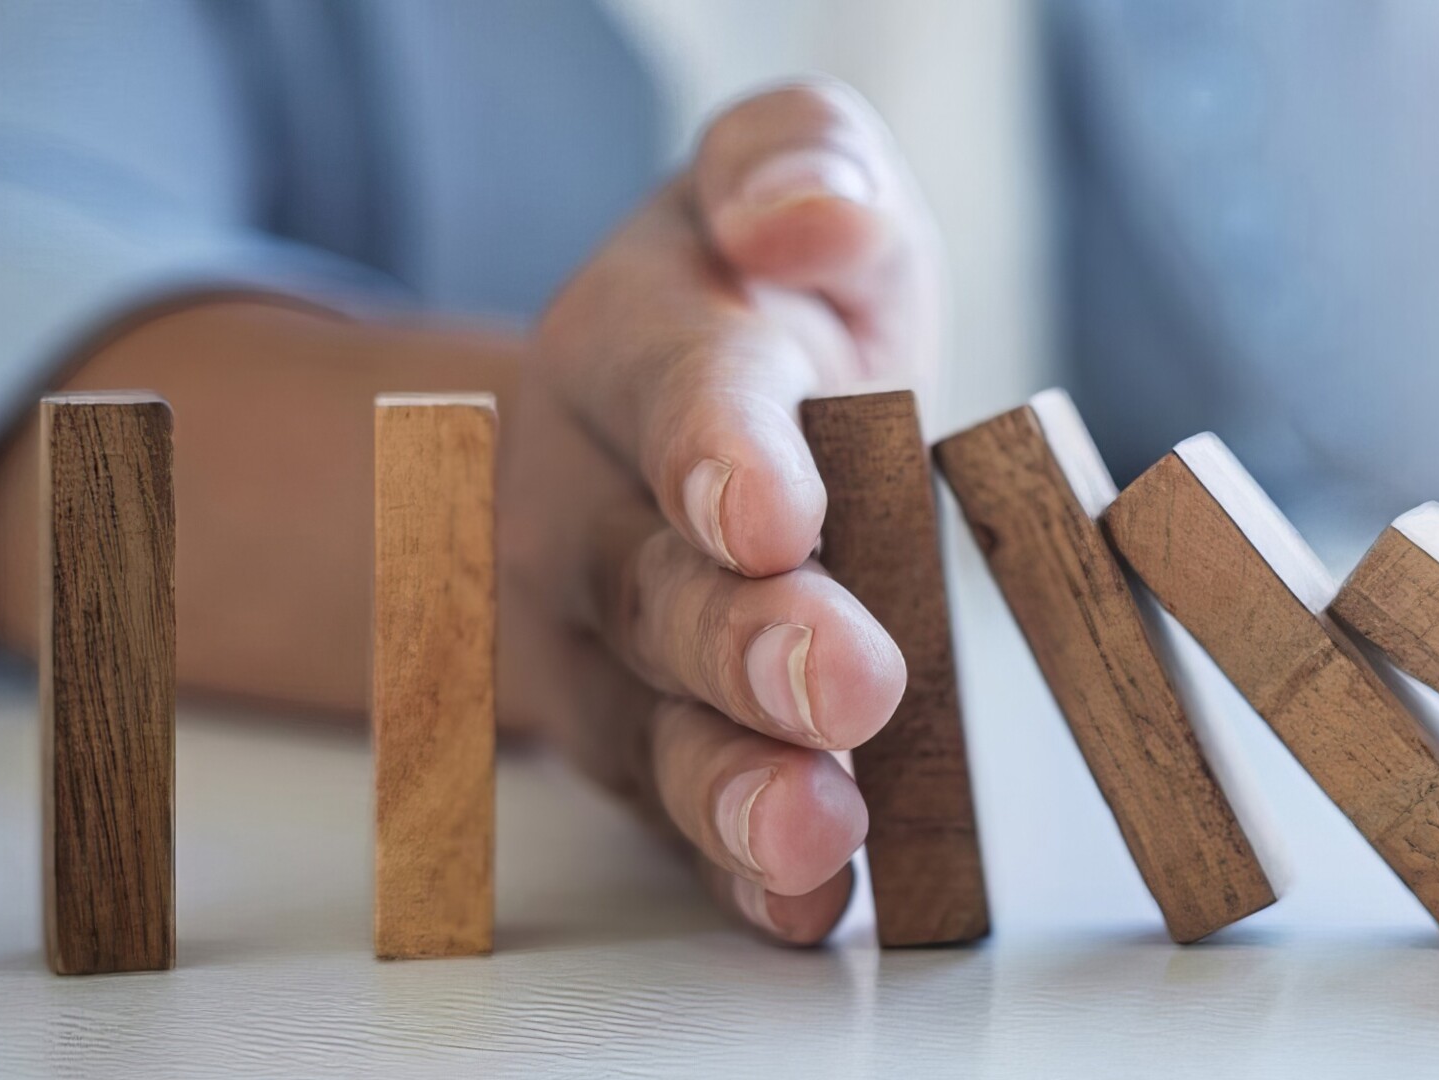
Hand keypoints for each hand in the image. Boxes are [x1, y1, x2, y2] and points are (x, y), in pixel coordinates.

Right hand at [499, 79, 943, 943]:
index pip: (668, 389)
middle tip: (845, 681)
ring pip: (647, 724)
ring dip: (732, 786)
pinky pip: (676, 815)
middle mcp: (593, 504)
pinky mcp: (646, 736)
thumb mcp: (795, 175)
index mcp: (633, 346)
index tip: (771, 510)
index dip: (717, 447)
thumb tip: (801, 210)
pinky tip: (808, 906)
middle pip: (650, 582)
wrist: (700, 416)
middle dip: (743, 639)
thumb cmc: (771, 297)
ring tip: (816, 833)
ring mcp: (606, 640)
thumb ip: (796, 160)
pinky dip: (739, 871)